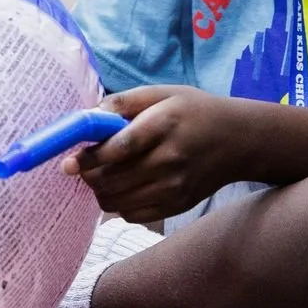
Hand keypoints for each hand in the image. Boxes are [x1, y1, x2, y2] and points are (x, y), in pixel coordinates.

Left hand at [61, 86, 246, 222]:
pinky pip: (132, 214)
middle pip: (113, 180)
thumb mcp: (162, 93)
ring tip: (103, 175)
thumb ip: (123, 102)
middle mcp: (169, 160)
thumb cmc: (195, 111)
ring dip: (100, 191)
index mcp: (164, 126)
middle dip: (89, 175)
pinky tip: (124, 187)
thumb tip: (89, 116)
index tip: (68, 162)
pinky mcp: (176, 205)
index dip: (88, 158)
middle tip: (85, 165)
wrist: (239, 141)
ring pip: (117, 201)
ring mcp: (174, 187)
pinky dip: (118, 204)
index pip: (118, 149)